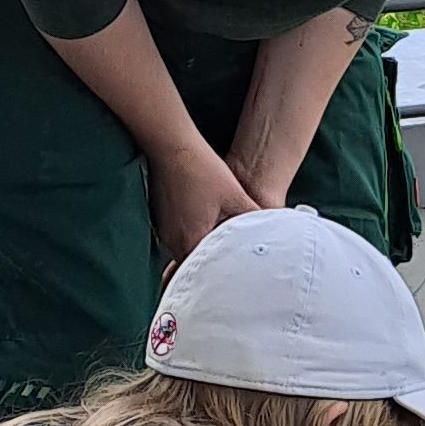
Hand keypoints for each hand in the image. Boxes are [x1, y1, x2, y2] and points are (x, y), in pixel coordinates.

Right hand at [146, 136, 262, 268]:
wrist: (172, 147)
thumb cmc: (202, 169)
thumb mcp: (235, 195)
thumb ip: (251, 218)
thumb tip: (266, 232)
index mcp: (191, 239)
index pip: (204, 271)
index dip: (219, 275)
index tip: (231, 278)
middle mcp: (172, 240)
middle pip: (192, 263)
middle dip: (208, 265)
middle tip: (226, 268)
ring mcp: (162, 229)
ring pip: (182, 250)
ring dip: (197, 250)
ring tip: (214, 248)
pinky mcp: (158, 218)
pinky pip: (174, 236)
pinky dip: (187, 236)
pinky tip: (199, 226)